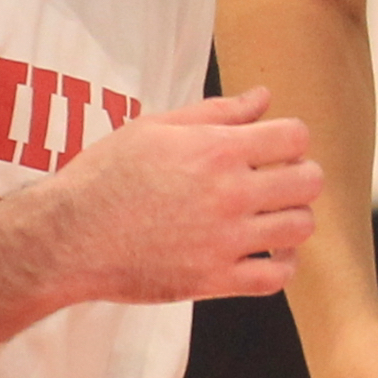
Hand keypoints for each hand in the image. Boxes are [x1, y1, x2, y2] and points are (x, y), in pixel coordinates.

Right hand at [31, 89, 321, 304]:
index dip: (291, 140)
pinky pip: (277, 278)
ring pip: (300, 228)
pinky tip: (268, 254)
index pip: (295, 137)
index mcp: (217, 150)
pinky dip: (282, 266)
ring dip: (293, 219)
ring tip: (271, 217)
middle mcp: (230, 194)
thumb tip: (263, 97)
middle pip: (309, 182)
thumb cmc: (105, 175)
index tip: (274, 149)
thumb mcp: (154, 128)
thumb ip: (216, 112)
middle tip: (278, 183)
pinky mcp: (215, 279)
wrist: (68, 236)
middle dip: (300, 177)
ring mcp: (225, 240)